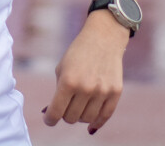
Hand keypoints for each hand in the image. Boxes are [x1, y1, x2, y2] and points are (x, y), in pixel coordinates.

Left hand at [43, 11, 126, 134]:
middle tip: (65, 107)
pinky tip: (90, 126)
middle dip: (65, 115)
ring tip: (78, 107)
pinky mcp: (115, 92)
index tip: (49, 119)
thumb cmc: (78, 54)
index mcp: (68, 81)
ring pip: (86, 119)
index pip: (56, 112)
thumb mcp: (61, 69)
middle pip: (71, 118)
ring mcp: (102, 91)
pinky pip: (104, 116)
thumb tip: (50, 114)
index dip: (49, 119)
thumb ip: (57, 92)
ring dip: (80, 116)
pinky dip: (96, 123)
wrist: (103, 37)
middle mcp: (85, 88)